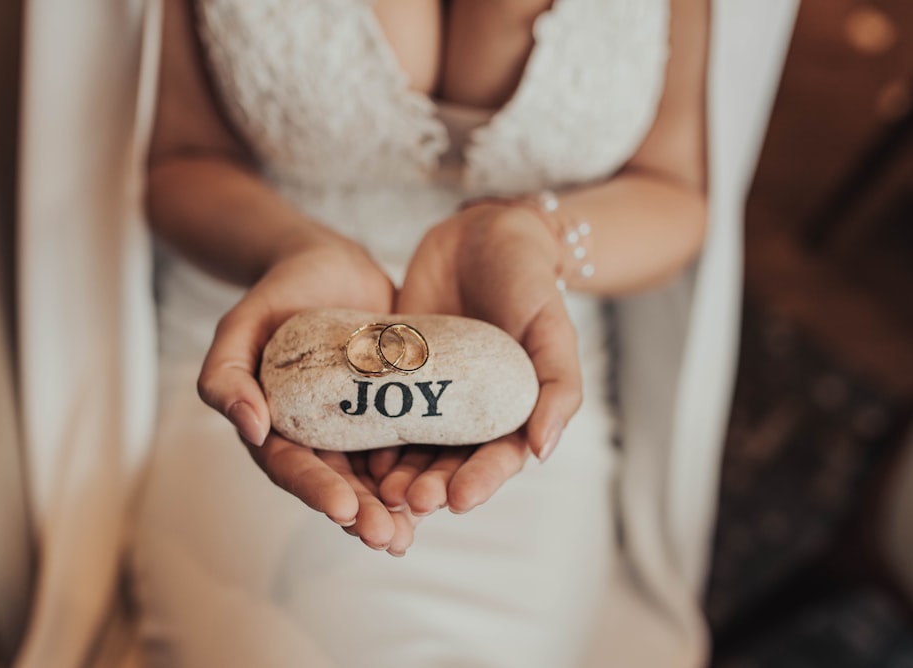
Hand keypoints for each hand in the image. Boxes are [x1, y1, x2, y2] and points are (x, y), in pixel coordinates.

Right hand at [197, 231, 416, 553]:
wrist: (332, 266)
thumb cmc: (277, 295)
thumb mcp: (241, 325)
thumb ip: (226, 373)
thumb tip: (250, 429)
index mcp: (276, 427)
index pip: (293, 467)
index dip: (317, 490)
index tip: (344, 509)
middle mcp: (318, 436)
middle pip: (339, 483)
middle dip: (364, 514)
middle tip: (390, 538)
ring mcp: (359, 426)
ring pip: (377, 476)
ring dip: (397, 506)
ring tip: (418, 527)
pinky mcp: (395, 408)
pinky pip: (411, 444)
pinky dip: (425, 467)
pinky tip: (447, 487)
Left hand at [389, 203, 582, 513]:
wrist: (484, 234)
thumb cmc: (529, 282)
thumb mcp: (553, 329)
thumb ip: (558, 387)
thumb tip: (543, 450)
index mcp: (512, 411)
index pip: (498, 459)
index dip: (479, 482)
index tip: (456, 501)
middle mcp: (470, 411)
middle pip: (449, 462)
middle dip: (430, 485)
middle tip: (408, 500)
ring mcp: (430, 393)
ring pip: (412, 444)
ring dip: (397, 471)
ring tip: (379, 487)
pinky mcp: (396, 372)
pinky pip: (381, 407)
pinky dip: (370, 432)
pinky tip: (354, 448)